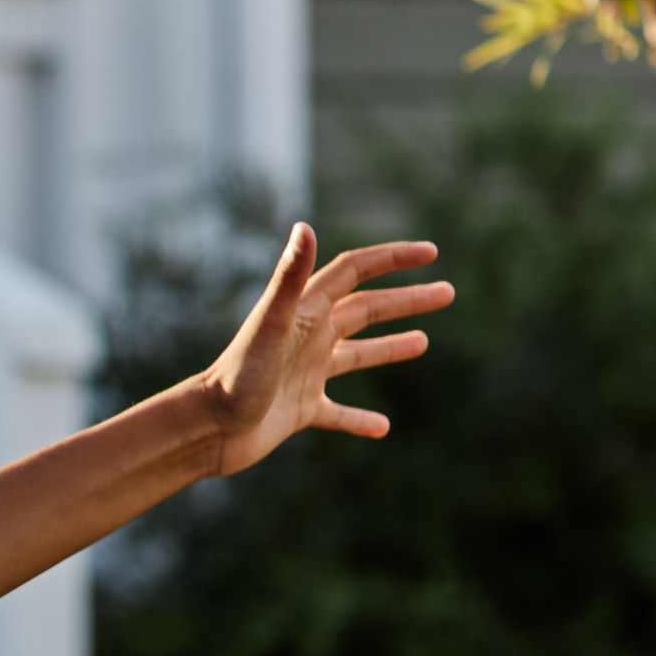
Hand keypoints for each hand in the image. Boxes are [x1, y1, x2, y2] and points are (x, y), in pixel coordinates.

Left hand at [191, 223, 452, 475]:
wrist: (207, 429)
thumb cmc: (237, 377)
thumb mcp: (270, 325)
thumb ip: (288, 279)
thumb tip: (304, 226)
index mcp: (304, 312)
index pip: (354, 272)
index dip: (391, 258)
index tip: (431, 252)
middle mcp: (306, 338)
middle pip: (364, 310)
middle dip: (406, 300)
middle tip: (448, 292)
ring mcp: (304, 374)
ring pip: (356, 355)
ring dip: (390, 347)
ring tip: (424, 342)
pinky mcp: (300, 410)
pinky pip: (338, 413)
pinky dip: (360, 419)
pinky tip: (382, 428)